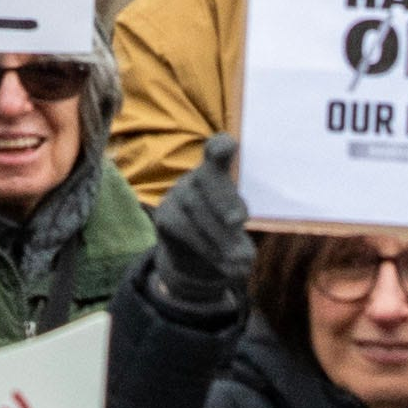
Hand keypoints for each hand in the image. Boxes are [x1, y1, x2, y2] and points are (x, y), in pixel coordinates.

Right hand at [142, 135, 253, 326]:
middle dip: (224, 198)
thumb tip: (242, 260)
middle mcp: (195, 178)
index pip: (217, 149)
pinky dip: (204, 245)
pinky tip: (221, 260)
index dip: (222, 146)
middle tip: (240, 221)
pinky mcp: (164, 217)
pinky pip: (182, 227)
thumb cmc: (224, 236)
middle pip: (206, 176)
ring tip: (238, 257)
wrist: (193, 261)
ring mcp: (176, 195)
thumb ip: (242, 244)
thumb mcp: (240, 237)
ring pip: (195, 206)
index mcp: (219, 173)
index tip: (231, 146)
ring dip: (219, 233)